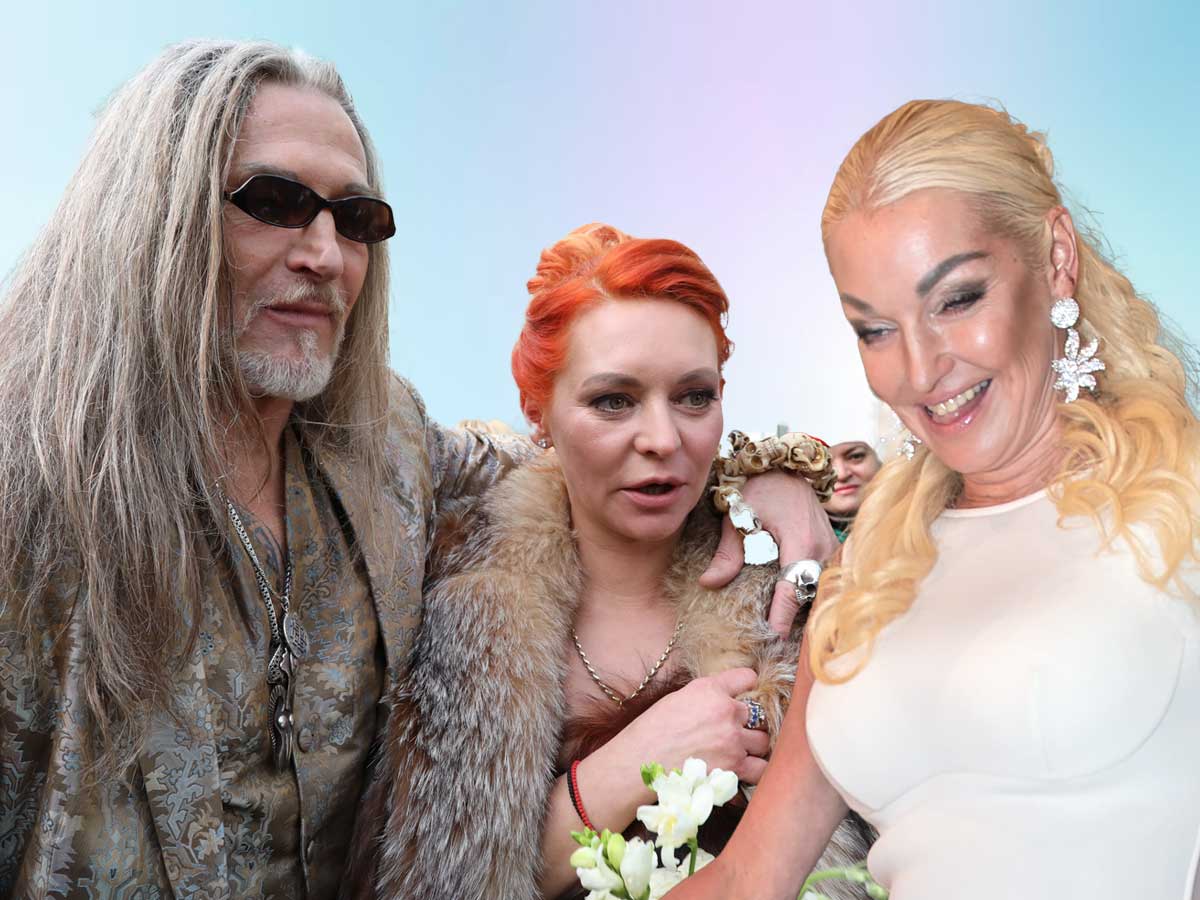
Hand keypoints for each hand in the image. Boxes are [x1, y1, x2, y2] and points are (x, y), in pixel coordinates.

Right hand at [613, 668, 769, 783]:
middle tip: (734, 731)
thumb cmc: (651, 731)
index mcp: (711, 689)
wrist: (639, 762)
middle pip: (758, 713)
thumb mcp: (678, 698)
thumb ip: (707, 696)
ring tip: (738, 751)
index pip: (747, 677)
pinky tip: (744, 769)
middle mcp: (726, 711)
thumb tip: (724, 700)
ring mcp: (733, 741)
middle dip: (748, 722)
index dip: (747, 685)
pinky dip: (756, 769)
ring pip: (764, 741)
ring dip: (754, 745)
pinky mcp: (734, 768)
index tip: (745, 692)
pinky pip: (760, 769)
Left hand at [700, 471, 838, 634]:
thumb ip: (727, 551)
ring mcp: (832, 552)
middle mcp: (823, 549)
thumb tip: (708, 583)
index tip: (772, 639)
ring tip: (784, 637)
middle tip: (773, 647)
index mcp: (800, 541)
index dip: (782, 617)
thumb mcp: (739, 514)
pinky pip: (823, 584)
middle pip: (811, 597)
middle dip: (795, 622)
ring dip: (804, 612)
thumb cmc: (761, 486)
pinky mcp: (833, 553)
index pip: (793, 589)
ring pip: (820, 593)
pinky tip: (794, 616)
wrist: (788, 465)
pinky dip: (811, 599)